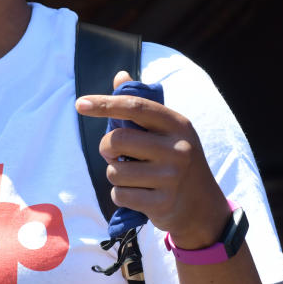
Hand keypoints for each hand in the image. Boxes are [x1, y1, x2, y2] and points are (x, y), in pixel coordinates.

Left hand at [75, 70, 228, 246]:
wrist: (202, 207)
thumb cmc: (176, 161)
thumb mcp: (168, 132)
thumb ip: (141, 106)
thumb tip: (120, 76)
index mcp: (177, 124)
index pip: (135, 106)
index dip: (105, 103)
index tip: (80, 104)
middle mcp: (177, 149)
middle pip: (117, 140)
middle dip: (106, 148)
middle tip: (115, 154)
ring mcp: (171, 177)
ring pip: (114, 171)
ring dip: (115, 174)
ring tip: (135, 177)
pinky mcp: (162, 203)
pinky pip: (119, 194)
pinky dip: (121, 195)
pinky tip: (139, 194)